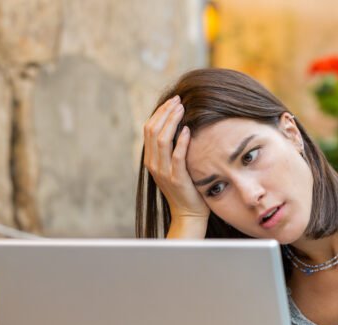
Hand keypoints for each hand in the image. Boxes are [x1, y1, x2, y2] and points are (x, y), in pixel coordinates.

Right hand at [143, 96, 209, 221]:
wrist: (188, 213)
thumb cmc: (186, 187)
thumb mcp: (173, 166)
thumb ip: (171, 149)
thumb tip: (179, 125)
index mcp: (150, 159)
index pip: (149, 129)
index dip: (159, 113)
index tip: (173, 101)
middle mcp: (153, 164)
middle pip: (153, 131)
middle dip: (165, 112)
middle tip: (178, 100)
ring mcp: (163, 172)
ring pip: (162, 140)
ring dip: (172, 121)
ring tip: (182, 108)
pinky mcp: (176, 179)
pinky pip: (176, 156)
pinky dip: (181, 141)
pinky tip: (187, 130)